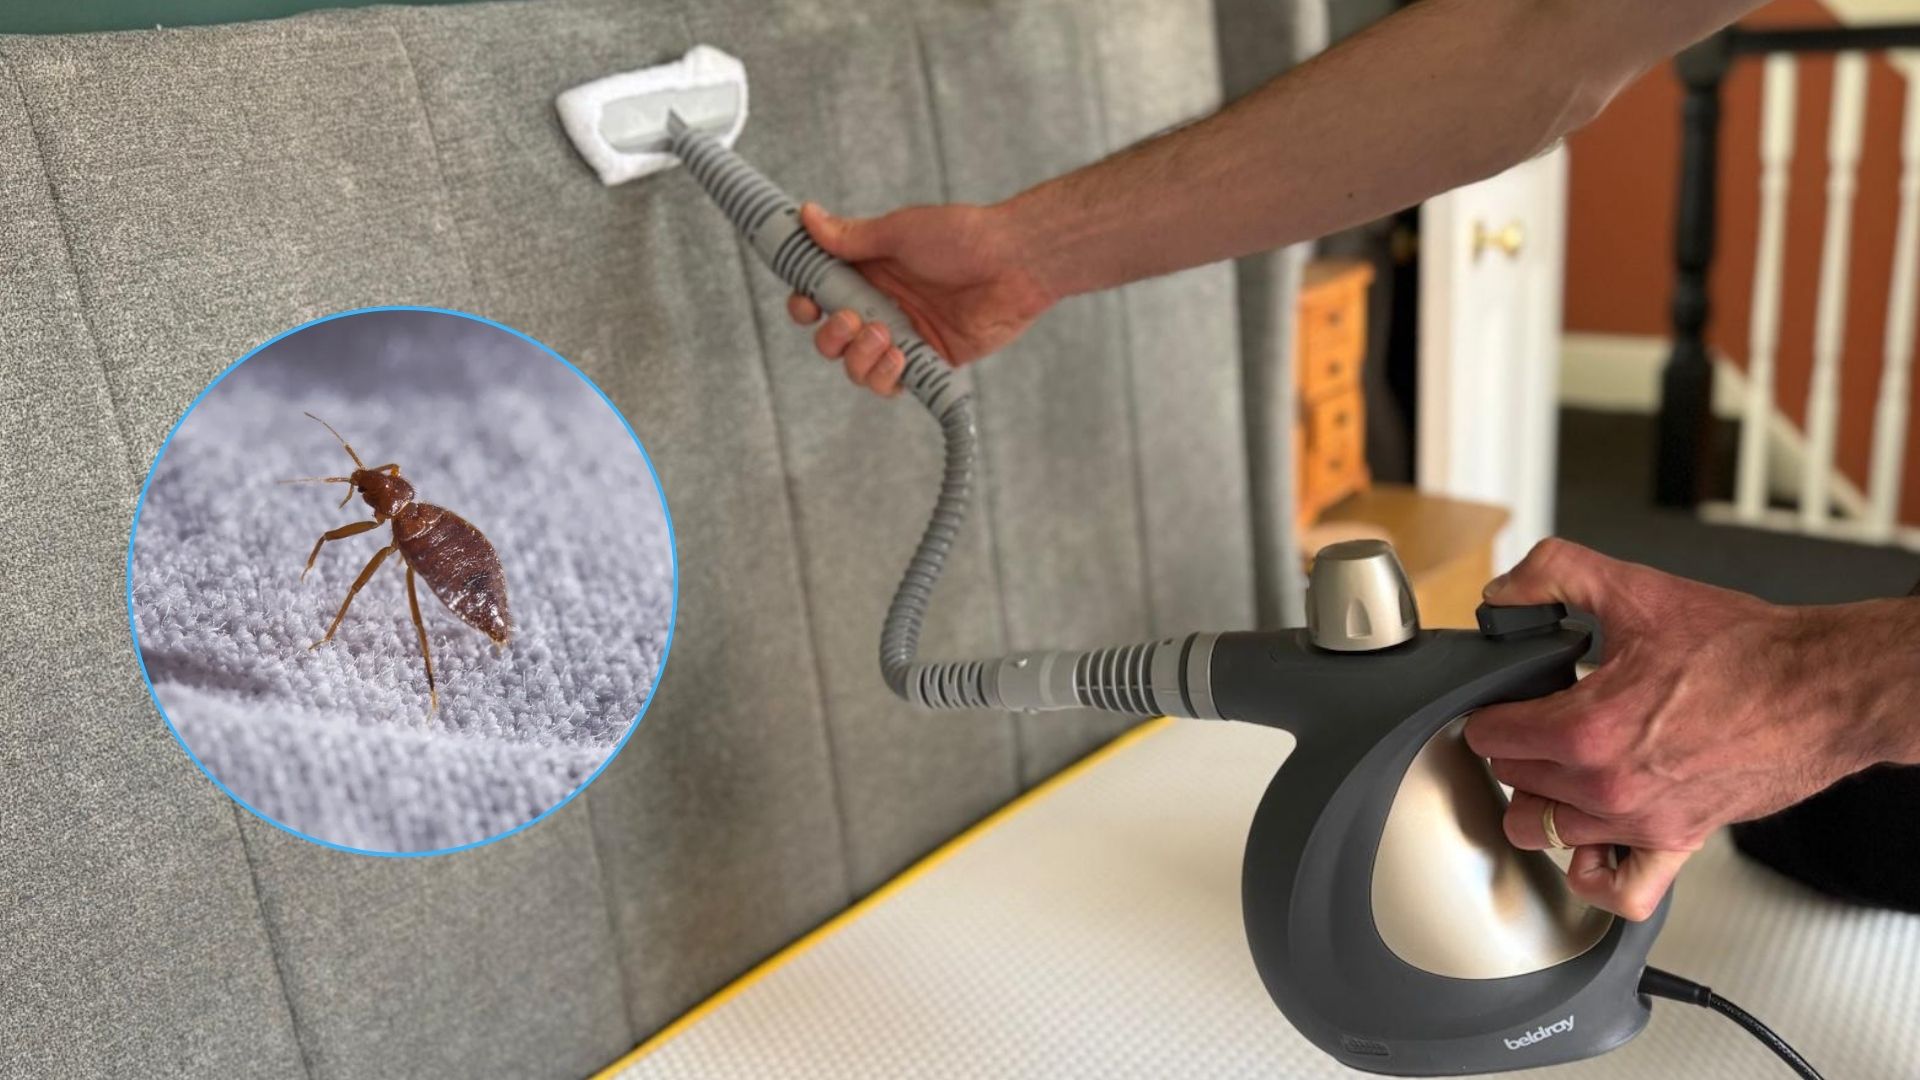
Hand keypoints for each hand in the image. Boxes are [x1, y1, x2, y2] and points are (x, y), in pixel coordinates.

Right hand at [785, 201, 1055, 396]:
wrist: (1014, 261)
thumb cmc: (961, 237)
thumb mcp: (898, 232)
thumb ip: (851, 236)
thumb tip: (806, 215)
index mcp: (869, 273)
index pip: (820, 296)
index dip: (804, 305)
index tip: (806, 303)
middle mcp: (882, 307)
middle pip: (832, 339)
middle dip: (831, 336)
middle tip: (851, 318)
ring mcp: (905, 336)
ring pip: (857, 367)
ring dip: (859, 357)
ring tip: (885, 335)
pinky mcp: (929, 361)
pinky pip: (893, 384)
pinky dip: (886, 378)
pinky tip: (900, 359)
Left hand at [1464, 539, 1898, 920]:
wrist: (1819, 687)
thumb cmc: (1744, 650)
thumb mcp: (1638, 590)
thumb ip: (1555, 574)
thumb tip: (1504, 592)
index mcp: (1586, 728)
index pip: (1489, 737)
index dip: (1492, 711)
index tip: (1508, 701)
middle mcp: (1608, 786)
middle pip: (1512, 782)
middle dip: (1518, 749)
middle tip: (1542, 723)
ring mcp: (1641, 823)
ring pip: (1544, 831)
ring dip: (1544, 800)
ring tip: (1563, 768)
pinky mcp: (1678, 843)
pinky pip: (1617, 891)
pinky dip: (1595, 871)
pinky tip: (1592, 838)